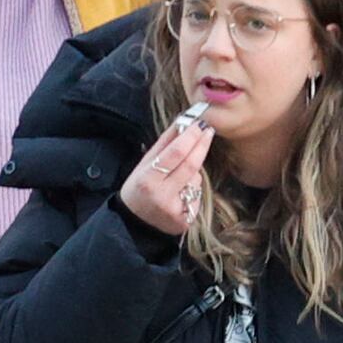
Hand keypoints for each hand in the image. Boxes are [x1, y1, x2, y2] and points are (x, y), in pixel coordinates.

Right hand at [117, 110, 213, 236]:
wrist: (134, 222)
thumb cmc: (140, 187)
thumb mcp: (145, 163)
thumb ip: (165, 142)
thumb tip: (183, 120)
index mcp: (148, 180)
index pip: (175, 153)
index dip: (190, 137)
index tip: (200, 124)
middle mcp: (162, 197)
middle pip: (191, 165)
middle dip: (201, 145)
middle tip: (207, 131)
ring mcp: (176, 210)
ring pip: (196, 179)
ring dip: (193, 171)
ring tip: (177, 177)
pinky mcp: (186, 220)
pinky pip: (198, 195)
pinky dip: (193, 188)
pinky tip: (180, 194)